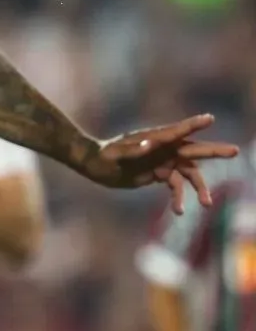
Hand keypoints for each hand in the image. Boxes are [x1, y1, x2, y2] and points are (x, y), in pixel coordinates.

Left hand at [80, 114, 238, 213]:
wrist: (96, 165)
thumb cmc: (105, 155)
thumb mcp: (117, 153)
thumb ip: (133, 150)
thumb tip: (150, 145)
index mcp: (155, 139)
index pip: (177, 131)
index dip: (194, 125)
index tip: (210, 118)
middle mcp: (163, 148)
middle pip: (193, 150)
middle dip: (214, 151)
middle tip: (235, 151)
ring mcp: (164, 161)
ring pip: (189, 173)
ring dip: (200, 188)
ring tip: (207, 204)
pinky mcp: (160, 174)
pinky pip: (176, 186)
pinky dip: (179, 198)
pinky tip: (179, 211)